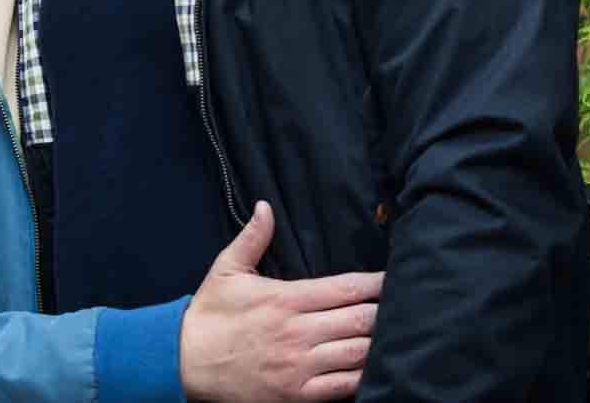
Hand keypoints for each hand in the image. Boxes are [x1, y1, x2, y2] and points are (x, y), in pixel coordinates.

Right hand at [178, 201, 382, 401]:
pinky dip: (364, 377)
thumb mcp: (225, 271)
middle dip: (386, 313)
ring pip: (358, 354)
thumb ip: (252, 238)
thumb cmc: (208, 316)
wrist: (183, 363)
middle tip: (407, 306)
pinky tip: (376, 368)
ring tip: (398, 335)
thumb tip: (265, 206)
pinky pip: (343, 387)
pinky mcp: (297, 395)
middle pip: (361, 320)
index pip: (345, 288)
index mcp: (286, 298)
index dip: (376, 284)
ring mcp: (300, 366)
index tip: (394, 279)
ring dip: (380, 344)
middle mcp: (298, 332)